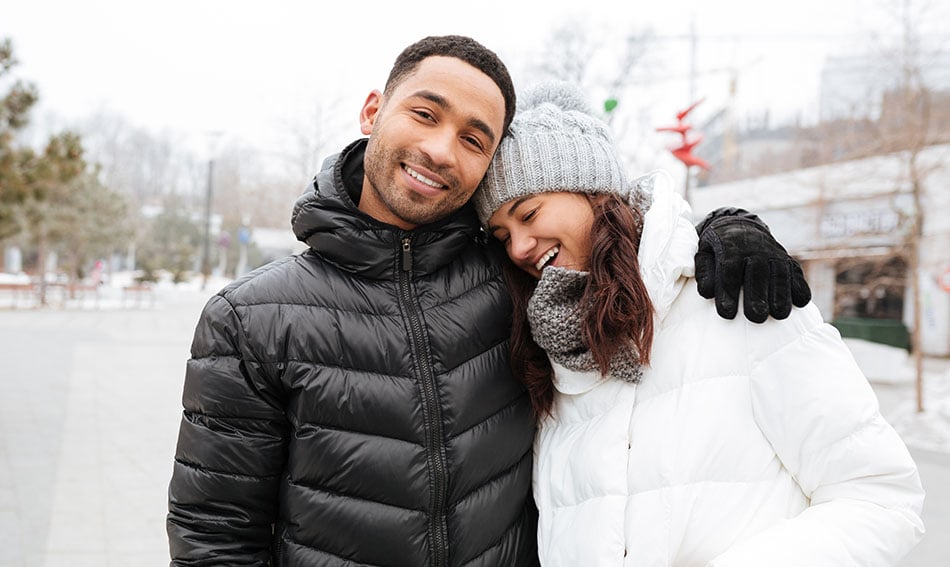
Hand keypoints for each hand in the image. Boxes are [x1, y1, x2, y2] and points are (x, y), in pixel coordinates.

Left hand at [694, 208, 810, 322]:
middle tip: (756, 316)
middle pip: (757, 273)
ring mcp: (774, 254)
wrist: (740, 227)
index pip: (729, 270)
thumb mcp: (704, 254)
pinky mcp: (788, 261)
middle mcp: (755, 249)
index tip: (727, 313)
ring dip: (782, 295)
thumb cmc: (718, 249)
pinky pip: (797, 274)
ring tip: (779, 315)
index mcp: (730, 248)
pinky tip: (800, 303)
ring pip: (780, 274)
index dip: (728, 292)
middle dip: (758, 296)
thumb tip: (707, 292)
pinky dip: (800, 287)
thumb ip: (704, 272)